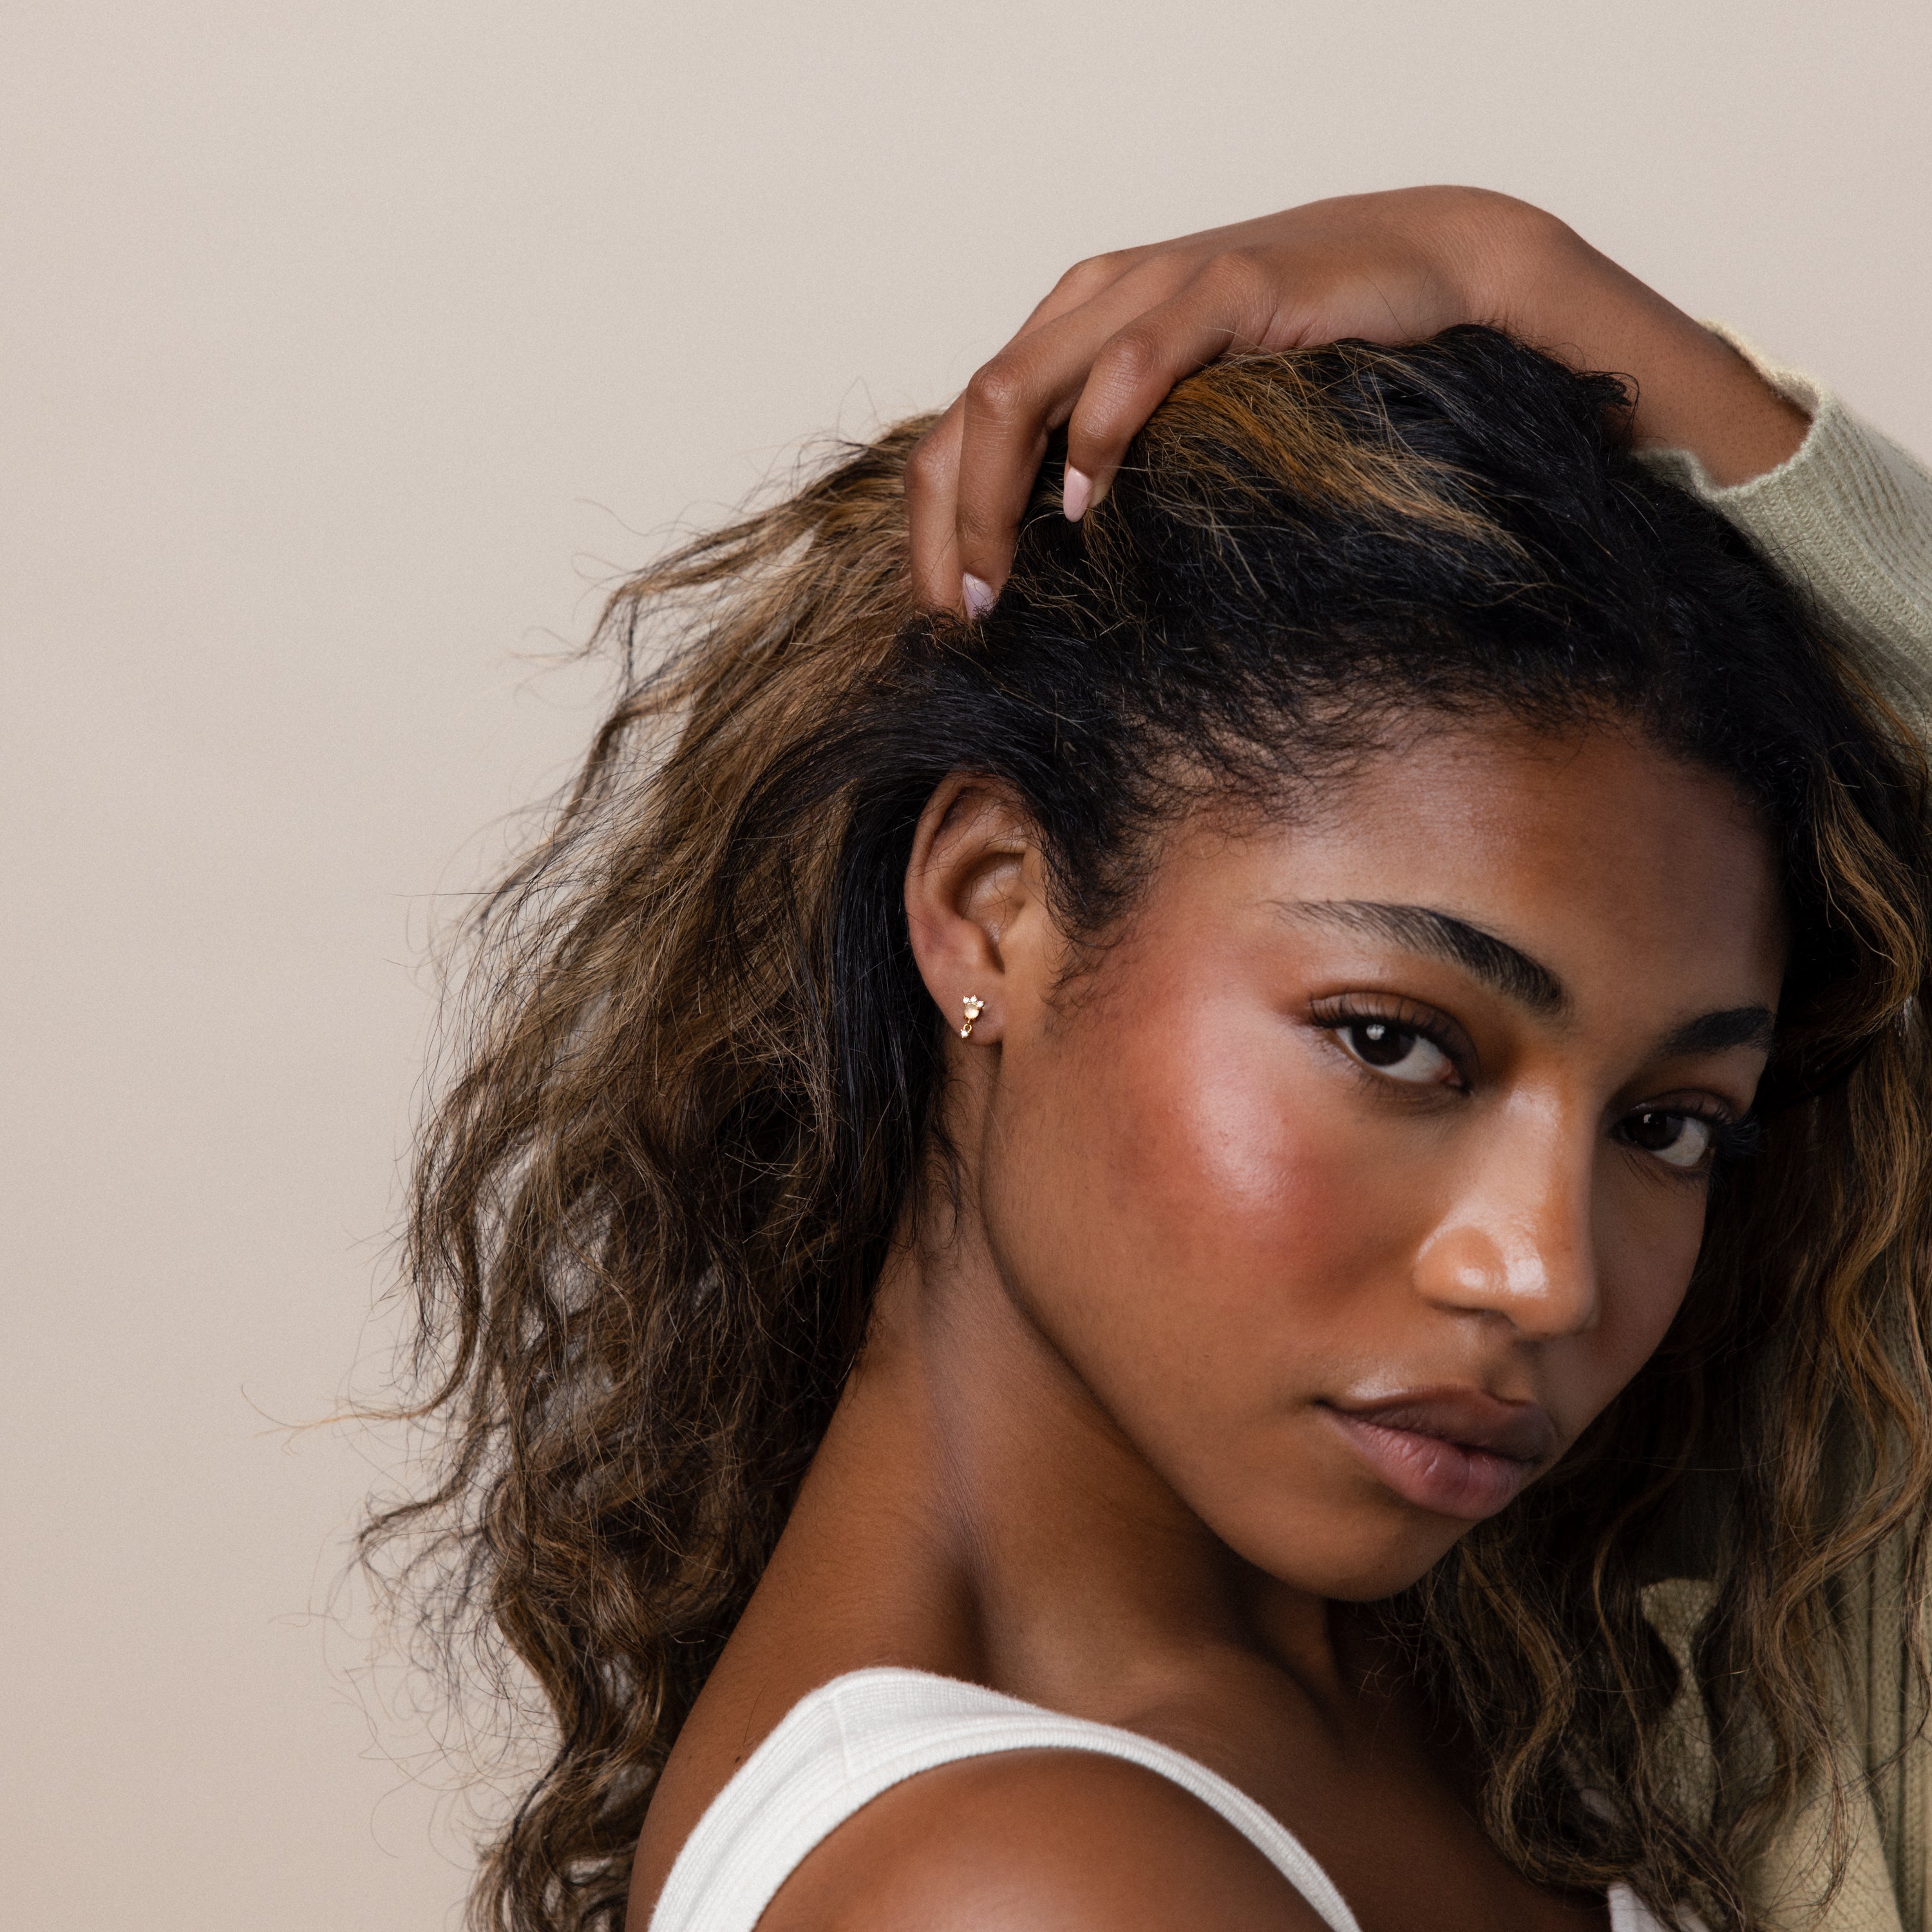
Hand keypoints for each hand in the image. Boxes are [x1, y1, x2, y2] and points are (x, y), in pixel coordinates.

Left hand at [907, 186, 1809, 611]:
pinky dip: (1095, 439)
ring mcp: (1155, 285)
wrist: (1431, 274)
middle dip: (945, 526)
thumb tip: (1062, 576)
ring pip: (1016, 388)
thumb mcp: (1194, 424)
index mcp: (1075, 328)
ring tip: (998, 584)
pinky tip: (1087, 509)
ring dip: (989, 498)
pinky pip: (1132, 362)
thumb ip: (1128, 469)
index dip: (933, 524)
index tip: (946, 615)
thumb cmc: (1310, 362)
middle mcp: (1096, 298)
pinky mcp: (1225, 287)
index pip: (963, 426)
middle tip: (960, 620)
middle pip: (970, 412)